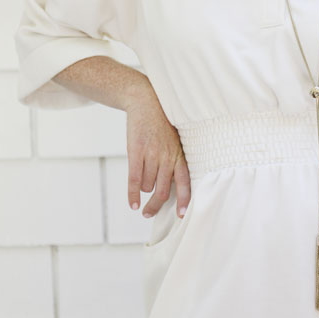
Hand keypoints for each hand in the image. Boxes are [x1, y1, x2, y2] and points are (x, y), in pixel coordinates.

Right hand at [125, 92, 190, 218]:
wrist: (146, 101)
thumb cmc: (162, 123)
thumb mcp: (175, 140)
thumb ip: (175, 160)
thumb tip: (173, 185)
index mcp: (179, 154)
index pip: (186, 182)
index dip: (184, 201)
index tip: (182, 215)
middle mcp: (167, 156)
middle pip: (164, 191)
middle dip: (156, 206)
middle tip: (149, 214)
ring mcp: (152, 155)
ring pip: (148, 186)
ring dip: (143, 193)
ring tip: (141, 194)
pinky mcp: (136, 152)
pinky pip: (134, 180)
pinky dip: (132, 195)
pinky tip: (132, 204)